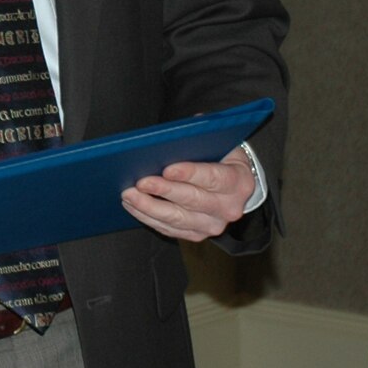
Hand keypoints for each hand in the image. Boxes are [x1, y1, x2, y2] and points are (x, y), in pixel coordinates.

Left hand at [121, 149, 254, 241]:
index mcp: (239, 181)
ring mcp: (213, 224)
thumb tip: (174, 133)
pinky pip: (169, 228)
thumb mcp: (217, 143)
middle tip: (140, 183)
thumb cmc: (219, 158)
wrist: (231, 186)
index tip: (167, 170)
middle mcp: (229, 207)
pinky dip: (148, 217)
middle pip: (193, 201)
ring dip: (149, 207)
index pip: (214, 178)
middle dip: (163, 191)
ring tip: (129, 195)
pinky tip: (133, 206)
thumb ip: (199, 136)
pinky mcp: (197, 234)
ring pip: (177, 219)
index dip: (190, 174)